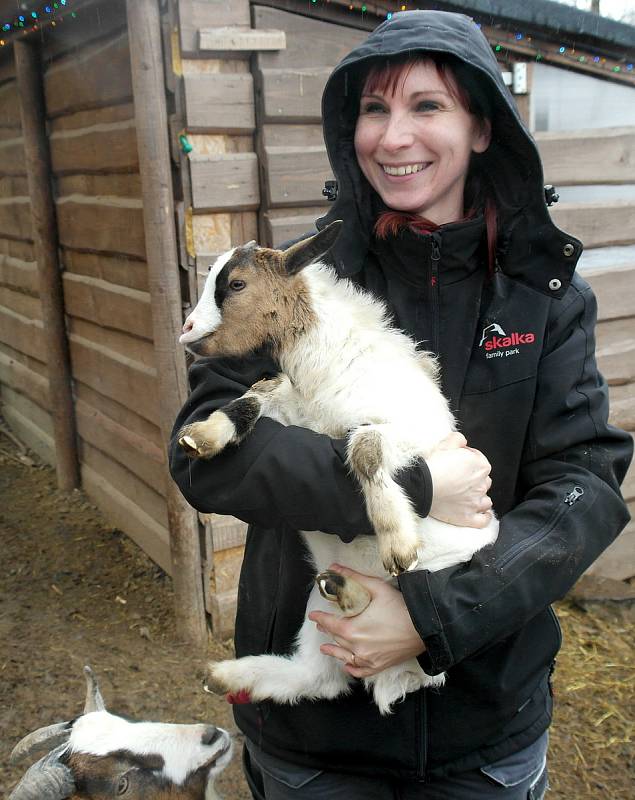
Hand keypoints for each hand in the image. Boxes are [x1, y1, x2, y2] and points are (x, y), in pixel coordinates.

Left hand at [308, 564, 424, 677]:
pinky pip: (360, 670)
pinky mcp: (379, 665)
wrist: (424, 628)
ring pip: (344, 656)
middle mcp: (357, 647)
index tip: (313, 616)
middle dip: (327, 631)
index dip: (319, 619)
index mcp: (352, 629)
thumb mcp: (376, 587)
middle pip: (336, 638)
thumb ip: (353, 578)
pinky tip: (347, 665)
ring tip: (325, 648)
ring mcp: (368, 659)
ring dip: (333, 651)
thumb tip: (334, 567)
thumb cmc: (400, 608)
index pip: (329, 624)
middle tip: (321, 626)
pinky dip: (352, 668)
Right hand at [427, 432, 492, 527]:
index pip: (479, 460)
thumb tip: (462, 441)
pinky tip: (482, 514)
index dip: (468, 459)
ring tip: (467, 496)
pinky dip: (485, 517)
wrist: (422, 486)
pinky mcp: (468, 517)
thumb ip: (458, 439)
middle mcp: (482, 484)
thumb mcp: (444, 444)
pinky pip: (483, 520)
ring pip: (485, 500)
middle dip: (474, 479)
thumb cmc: (433, 465)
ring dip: (479, 497)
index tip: (457, 462)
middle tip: (458, 478)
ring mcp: (476, 503)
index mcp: (480, 465)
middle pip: (483, 480)